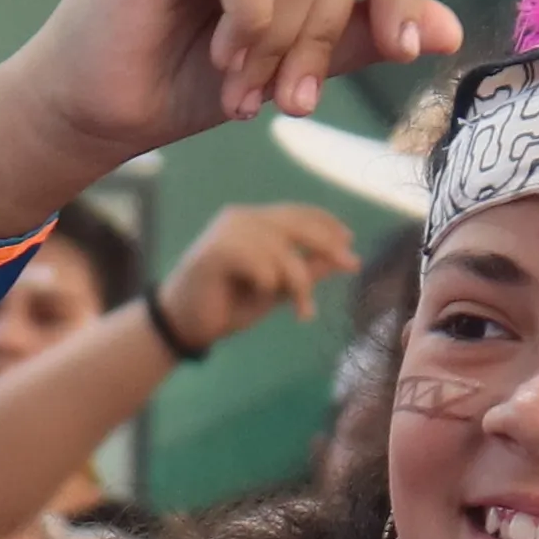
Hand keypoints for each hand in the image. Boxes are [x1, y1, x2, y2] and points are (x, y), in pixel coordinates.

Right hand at [0, 0, 458, 238]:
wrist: (95, 111)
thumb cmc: (184, 86)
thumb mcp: (293, 69)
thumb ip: (361, 40)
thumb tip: (449, 25)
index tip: (406, 52)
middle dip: (330, 43)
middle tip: (294, 106)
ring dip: (284, 50)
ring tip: (244, 92)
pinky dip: (252, 26)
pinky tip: (221, 61)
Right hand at [156, 201, 362, 354]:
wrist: (187, 325)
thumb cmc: (230, 305)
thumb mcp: (278, 288)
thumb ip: (307, 270)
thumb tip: (345, 257)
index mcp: (253, 222)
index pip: (297, 213)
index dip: (326, 223)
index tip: (350, 241)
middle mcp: (241, 219)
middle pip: (295, 224)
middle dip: (327, 245)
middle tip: (350, 265)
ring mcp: (226, 232)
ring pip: (281, 251)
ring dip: (298, 284)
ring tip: (303, 312)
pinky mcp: (215, 252)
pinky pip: (260, 265)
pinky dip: (268, 283)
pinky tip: (260, 295)